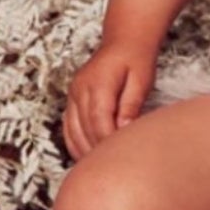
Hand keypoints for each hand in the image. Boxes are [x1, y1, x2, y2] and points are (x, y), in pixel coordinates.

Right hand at [62, 42, 157, 159]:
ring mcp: (73, 94)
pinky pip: (68, 126)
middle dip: (98, 150)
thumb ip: (131, 104)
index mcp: (98, 83)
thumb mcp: (141, 80)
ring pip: (72, 130)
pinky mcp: (72, 99)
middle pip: (84, 128)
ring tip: (101, 167)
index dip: (109, 141)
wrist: (123, 42)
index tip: (121, 156)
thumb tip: (124, 129)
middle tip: (114, 168)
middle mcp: (80, 89)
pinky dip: (75, 142)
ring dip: (85, 149)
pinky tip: (88, 155)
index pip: (99, 120)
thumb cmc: (136, 60)